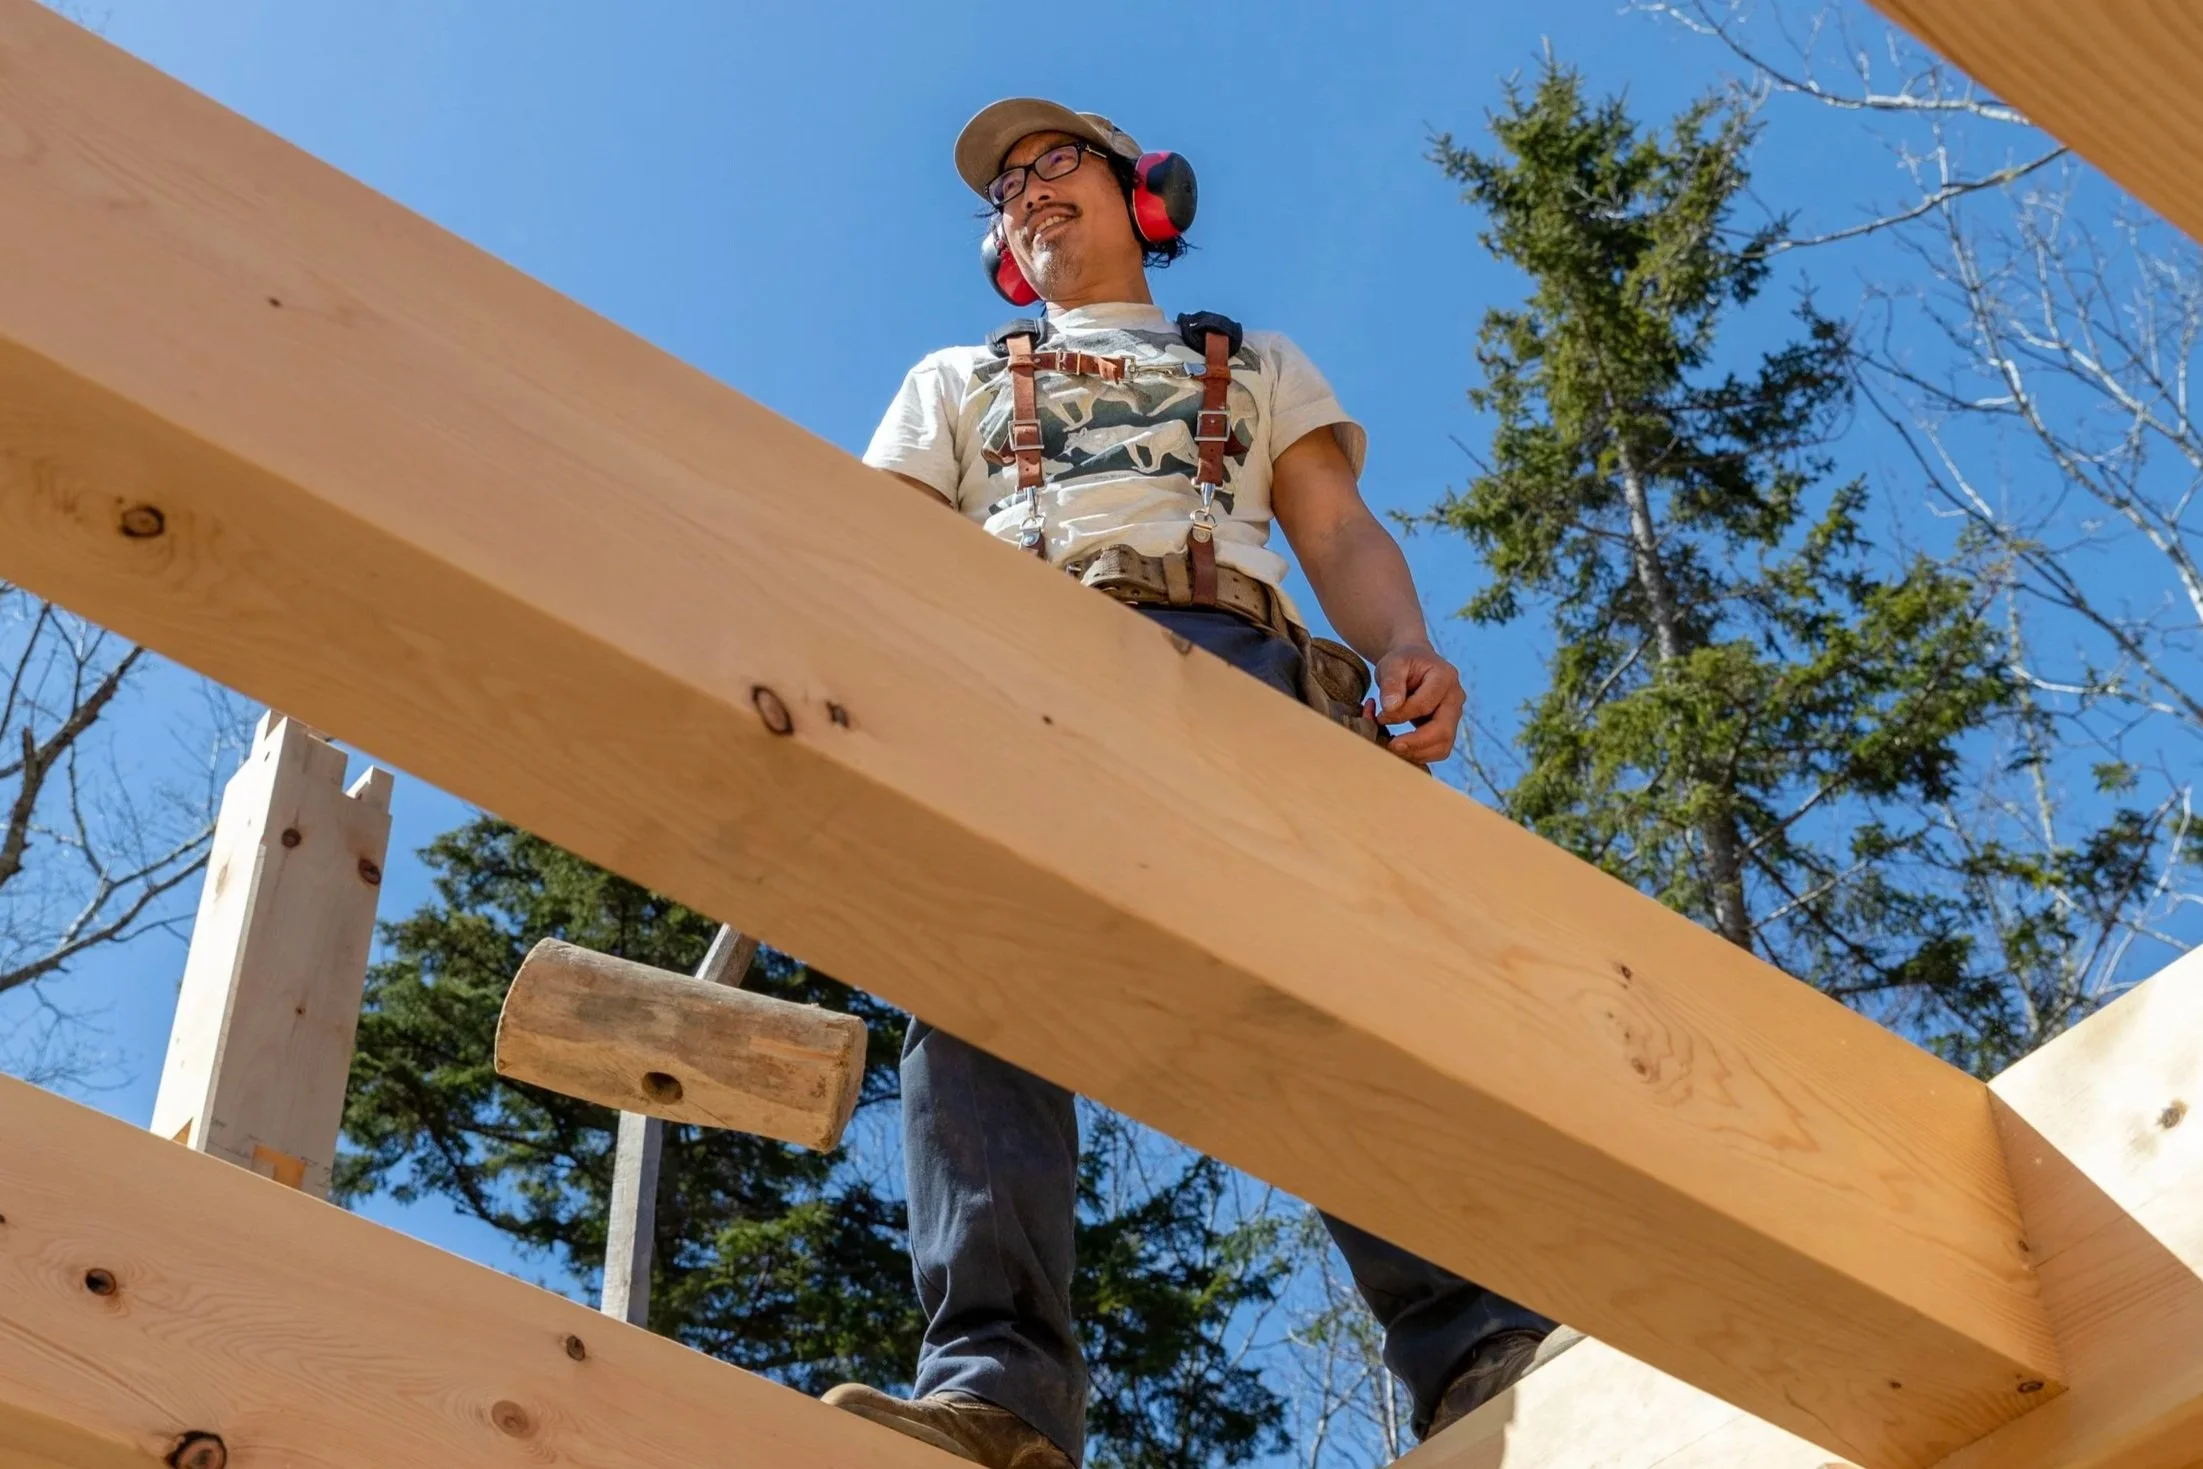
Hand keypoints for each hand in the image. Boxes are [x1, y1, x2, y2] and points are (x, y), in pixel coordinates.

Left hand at [1365, 640, 1463, 765]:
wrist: (1413, 663)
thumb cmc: (1402, 662)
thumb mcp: (1392, 664)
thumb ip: (1391, 682)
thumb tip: (1390, 707)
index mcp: (1445, 677)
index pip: (1425, 705)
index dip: (1401, 714)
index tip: (1380, 716)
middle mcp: (1456, 698)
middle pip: (1443, 731)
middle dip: (1415, 743)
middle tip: (1390, 746)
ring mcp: (1454, 715)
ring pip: (1443, 746)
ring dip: (1417, 753)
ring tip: (1392, 747)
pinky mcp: (1447, 728)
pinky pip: (1438, 750)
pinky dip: (1418, 753)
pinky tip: (1400, 747)